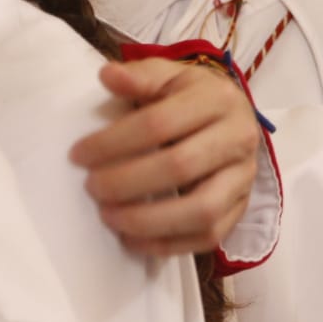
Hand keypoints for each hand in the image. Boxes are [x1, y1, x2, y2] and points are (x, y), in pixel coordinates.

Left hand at [69, 60, 258, 256]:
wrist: (233, 118)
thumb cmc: (191, 98)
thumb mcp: (169, 77)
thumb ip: (140, 76)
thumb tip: (108, 76)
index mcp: (219, 99)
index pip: (160, 123)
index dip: (114, 142)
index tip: (78, 155)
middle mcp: (239, 137)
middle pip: (180, 166)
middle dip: (126, 182)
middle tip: (92, 187)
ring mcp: (244, 176)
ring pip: (202, 210)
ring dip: (148, 220)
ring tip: (109, 217)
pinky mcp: (242, 207)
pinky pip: (209, 236)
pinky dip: (167, 245)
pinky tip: (132, 239)